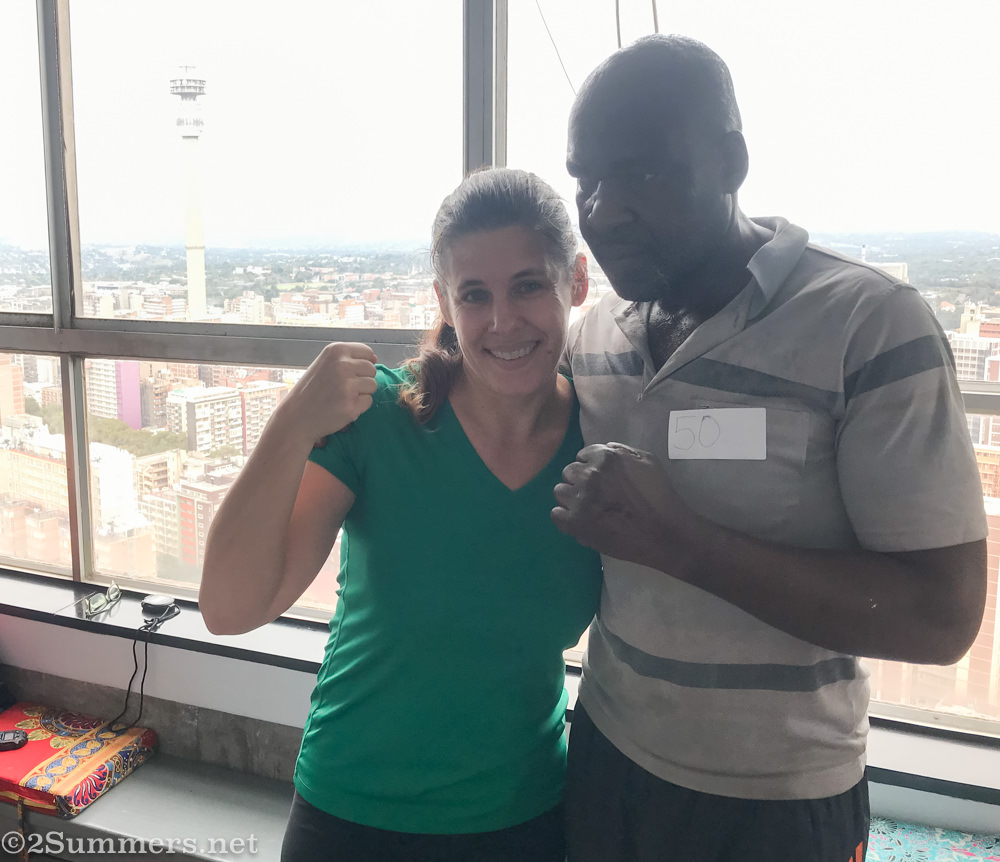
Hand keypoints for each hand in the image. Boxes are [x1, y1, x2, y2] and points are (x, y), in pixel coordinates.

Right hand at [277, 342, 378, 446]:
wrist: (296, 417)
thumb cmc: (312, 390)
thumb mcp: (325, 364)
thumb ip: (349, 359)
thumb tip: (375, 359)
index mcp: (336, 351)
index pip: (367, 352)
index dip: (363, 364)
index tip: (349, 373)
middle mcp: (342, 364)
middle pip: (372, 369)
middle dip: (362, 379)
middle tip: (343, 388)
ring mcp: (347, 385)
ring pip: (373, 385)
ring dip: (361, 393)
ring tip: (342, 397)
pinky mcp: (351, 404)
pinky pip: (368, 401)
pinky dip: (359, 406)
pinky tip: (342, 407)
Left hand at [551, 442, 701, 571]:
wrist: (664, 534)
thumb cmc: (659, 496)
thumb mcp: (646, 461)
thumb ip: (621, 451)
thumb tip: (602, 450)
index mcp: (606, 458)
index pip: (582, 455)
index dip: (592, 467)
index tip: (602, 479)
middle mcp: (589, 476)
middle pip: (569, 472)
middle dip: (580, 481)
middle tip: (596, 494)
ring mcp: (580, 501)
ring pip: (560, 491)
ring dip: (571, 497)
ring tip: (588, 507)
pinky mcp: (576, 524)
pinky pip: (556, 514)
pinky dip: (565, 516)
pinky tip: (580, 519)